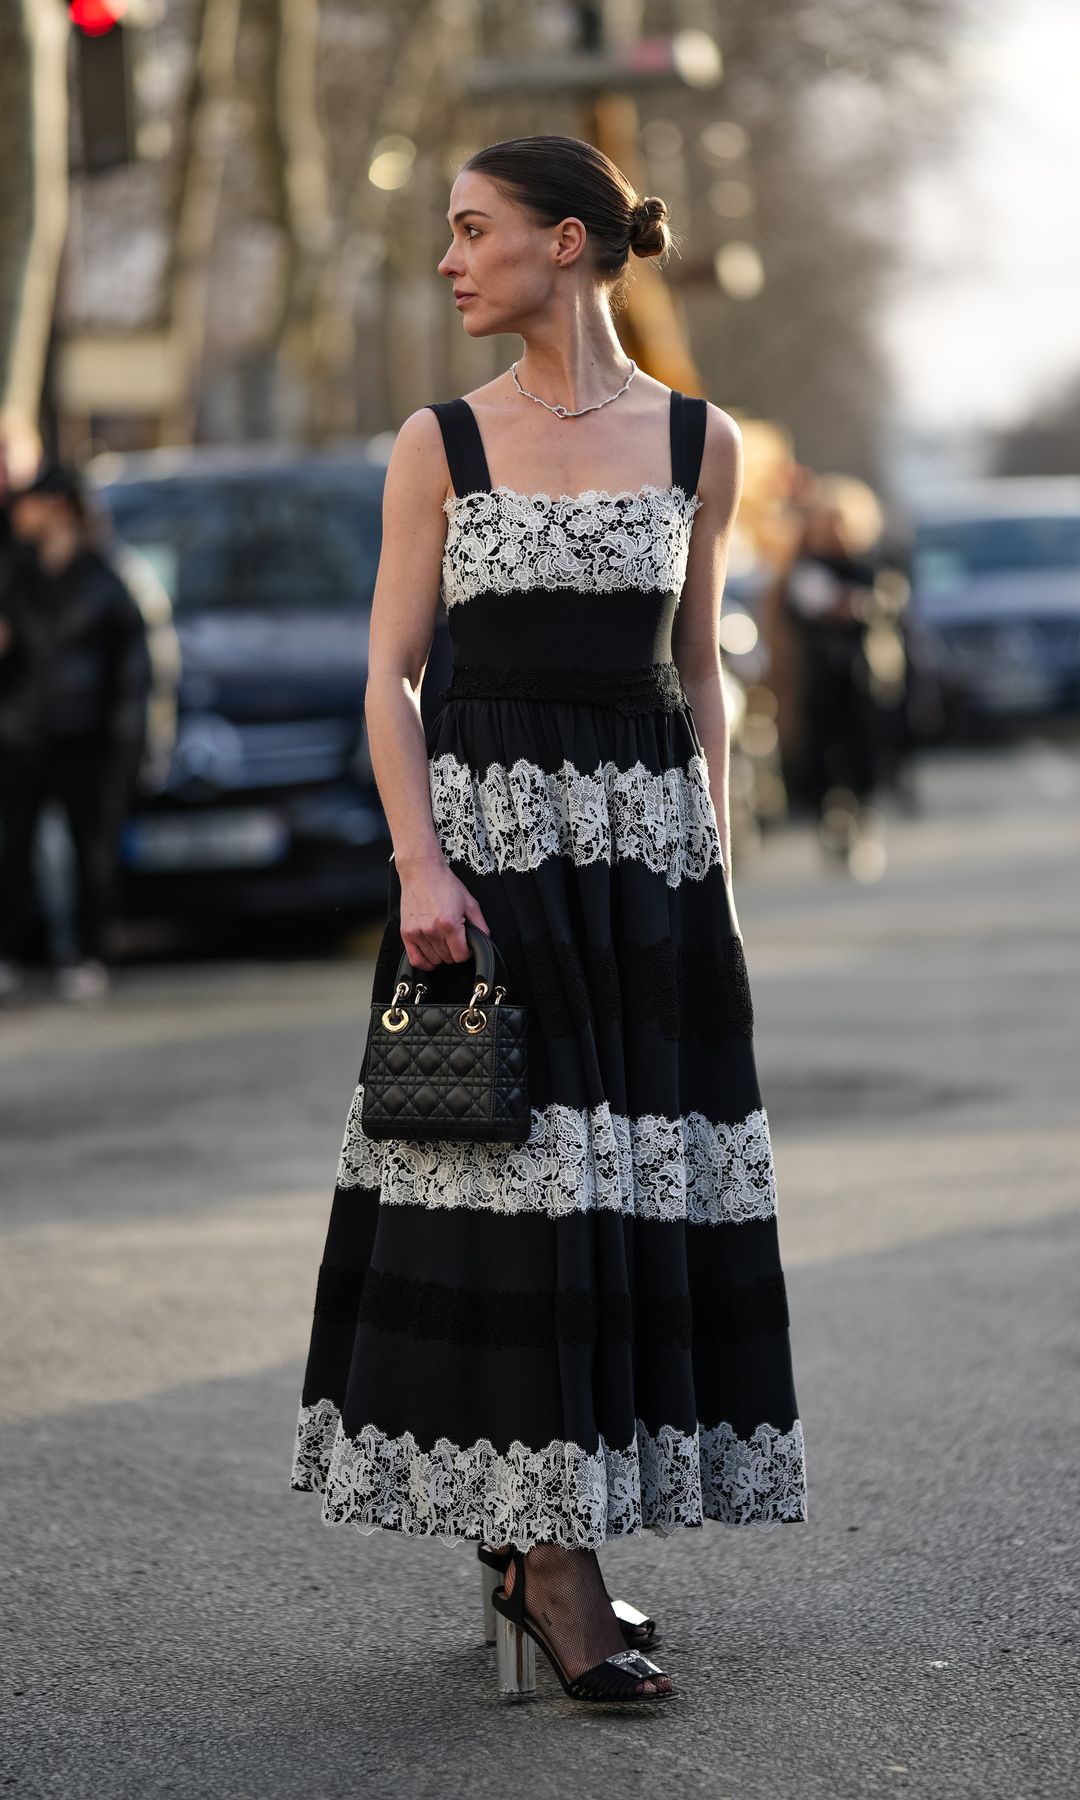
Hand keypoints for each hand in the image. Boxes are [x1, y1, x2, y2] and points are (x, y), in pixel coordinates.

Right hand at [397, 855, 491, 971]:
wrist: (421, 871)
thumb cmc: (445, 884)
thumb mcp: (470, 902)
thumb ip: (480, 925)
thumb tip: (484, 940)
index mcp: (450, 924)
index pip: (461, 956)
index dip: (467, 952)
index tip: (466, 945)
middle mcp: (432, 931)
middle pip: (448, 959)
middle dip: (455, 952)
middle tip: (455, 939)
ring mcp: (418, 933)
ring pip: (433, 960)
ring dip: (441, 956)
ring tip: (443, 942)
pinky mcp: (406, 933)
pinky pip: (415, 960)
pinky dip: (425, 963)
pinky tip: (431, 956)